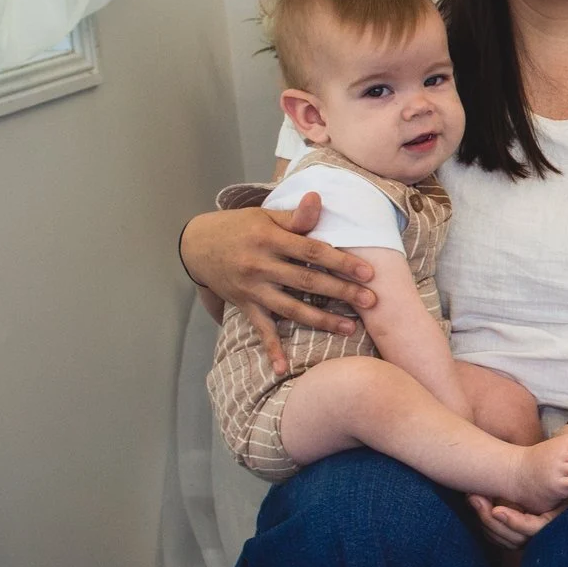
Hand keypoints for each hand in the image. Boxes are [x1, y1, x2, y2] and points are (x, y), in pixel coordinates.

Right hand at [180, 198, 378, 373]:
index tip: (369, 272)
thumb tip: (318, 199)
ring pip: (290, 308)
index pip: (312, 252)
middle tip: (371, 301)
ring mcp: (252, 289)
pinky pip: (260, 329)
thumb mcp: (265, 216)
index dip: (342, 262)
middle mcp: (260, 266)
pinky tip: (282, 368)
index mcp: (269, 239)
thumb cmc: (240, 227)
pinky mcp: (244, 305)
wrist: (196, 245)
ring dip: (321, 320)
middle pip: (307, 281)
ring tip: (349, 328)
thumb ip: (295, 216)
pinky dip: (270, 349)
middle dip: (341, 292)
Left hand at [464, 422, 567, 544]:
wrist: (560, 499)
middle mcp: (539, 537)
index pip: (530, 530)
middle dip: (491, 521)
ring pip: (501, 538)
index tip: (498, 509)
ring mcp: (525, 539)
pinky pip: (496, 537)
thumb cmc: (567, 487)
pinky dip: (485, 522)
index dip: (514, 521)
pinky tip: (475, 504)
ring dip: (484, 520)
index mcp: (552, 526)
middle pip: (510, 537)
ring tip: (473, 498)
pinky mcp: (514, 537)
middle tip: (477, 501)